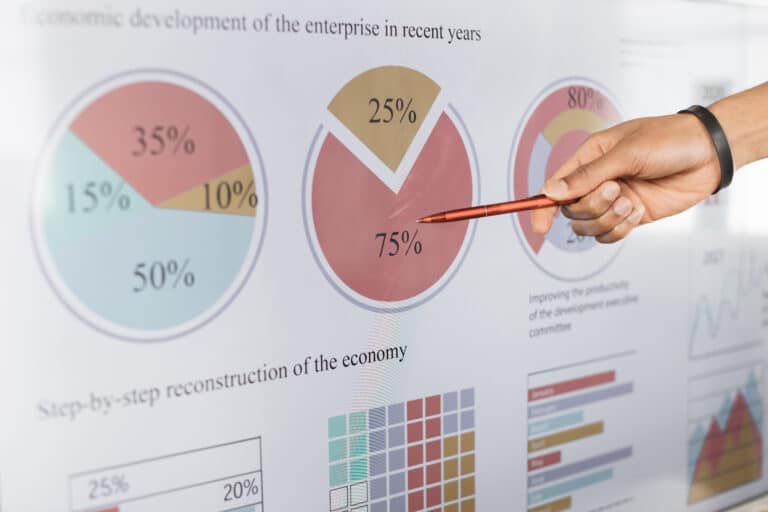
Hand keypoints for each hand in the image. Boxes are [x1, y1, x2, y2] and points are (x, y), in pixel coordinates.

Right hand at [531, 114, 720, 242]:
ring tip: (631, 202)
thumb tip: (551, 191)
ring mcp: (614, 200)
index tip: (540, 227)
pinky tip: (638, 211)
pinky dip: (621, 229)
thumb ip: (587, 175)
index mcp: (589, 158)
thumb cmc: (669, 140)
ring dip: (608, 219)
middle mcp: (598, 180)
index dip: (542, 208)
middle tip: (616, 189)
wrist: (710, 153)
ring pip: (589, 226)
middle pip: (572, 210)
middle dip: (592, 206)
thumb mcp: (626, 153)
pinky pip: (610, 234)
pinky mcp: (631, 215)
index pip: (556, 187)